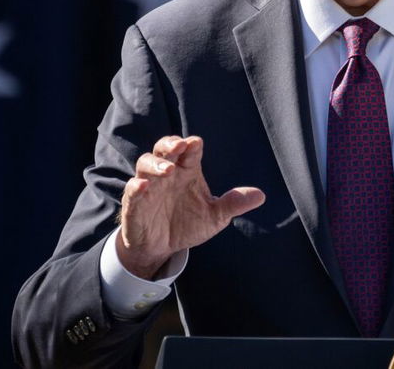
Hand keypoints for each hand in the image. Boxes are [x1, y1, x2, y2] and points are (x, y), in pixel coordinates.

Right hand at [116, 135, 265, 278]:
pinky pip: (131, 190)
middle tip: (180, 146)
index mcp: (187, 171)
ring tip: (168, 170)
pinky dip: (136, 186)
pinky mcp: (135, 204)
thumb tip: (261, 196)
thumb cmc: (188, 224)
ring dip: (155, 164)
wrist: (162, 248)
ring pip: (145, 163)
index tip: (197, 144)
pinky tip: (144, 186)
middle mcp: (167, 174)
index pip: (189, 151)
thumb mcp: (215, 217)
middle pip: (164, 149)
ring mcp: (149, 187)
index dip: (192, 145)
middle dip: (170, 144)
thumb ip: (233, 204)